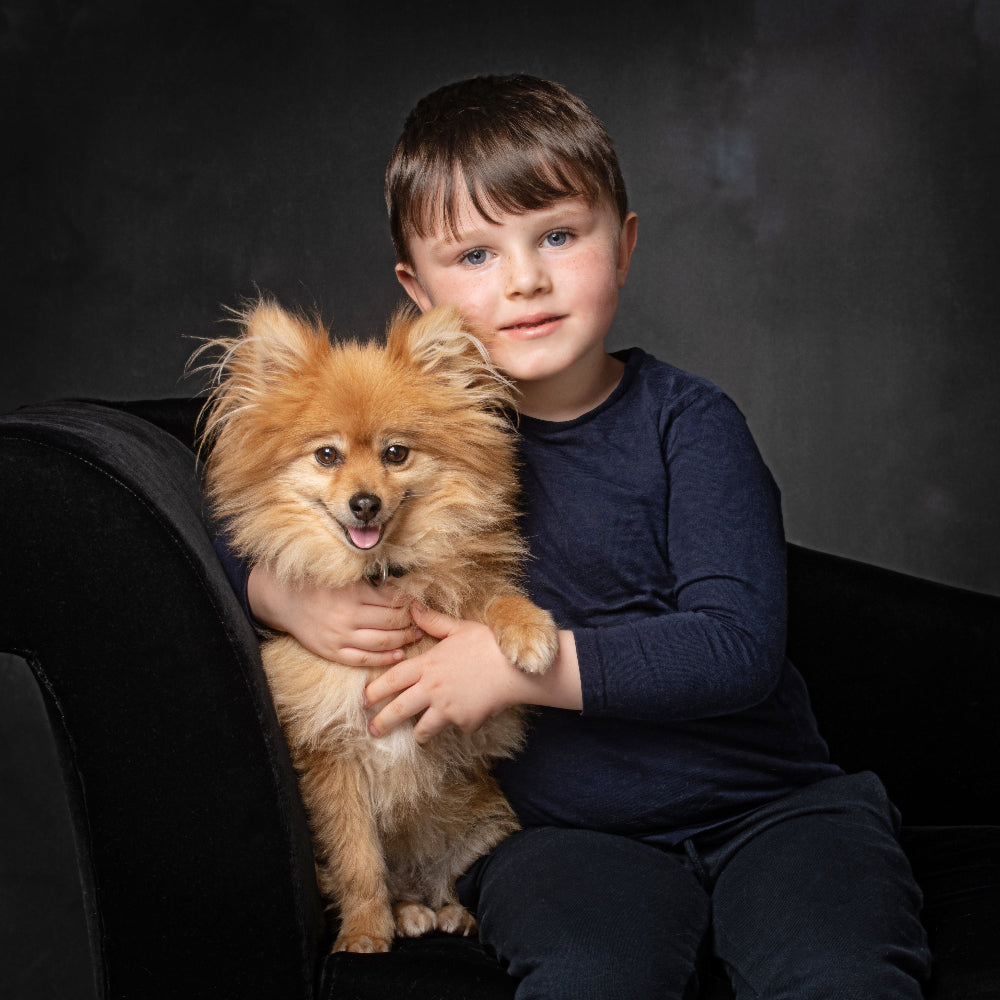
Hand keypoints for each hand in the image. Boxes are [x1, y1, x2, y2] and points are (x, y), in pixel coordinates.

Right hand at [247, 564, 421, 666]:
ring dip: (403, 640)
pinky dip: (384, 659)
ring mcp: (340, 636)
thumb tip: (402, 589)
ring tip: (416, 635)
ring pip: (382, 642)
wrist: (285, 600)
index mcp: (353, 593)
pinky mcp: (333, 652)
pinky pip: (364, 659)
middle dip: (411, 623)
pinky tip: (399, 655)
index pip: (391, 601)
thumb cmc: (318, 585)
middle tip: (422, 622)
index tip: (419, 605)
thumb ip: (370, 583)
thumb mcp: (344, 577)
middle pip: (391, 622)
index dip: (409, 604)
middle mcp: (348, 616)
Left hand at [365, 603, 523, 742]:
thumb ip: (433, 622)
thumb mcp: (459, 628)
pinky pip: (456, 727)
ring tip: (417, 736)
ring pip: (423, 729)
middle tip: (372, 731)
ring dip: (419, 733)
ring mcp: (447, 708)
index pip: (391, 680)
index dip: (373, 692)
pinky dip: (460, 724)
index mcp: (427, 665)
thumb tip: (413, 607)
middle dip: (382, 723)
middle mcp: (432, 689)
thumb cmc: (488, 645)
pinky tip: (469, 716)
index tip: (363, 701)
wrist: (515, 668)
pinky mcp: (464, 722)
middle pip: (398, 710)